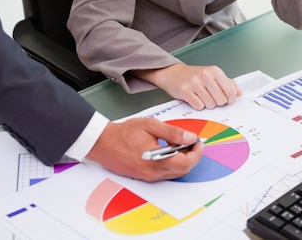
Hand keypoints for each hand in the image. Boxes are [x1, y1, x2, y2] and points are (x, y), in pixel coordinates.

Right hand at [86, 117, 202, 180]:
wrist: (103, 143)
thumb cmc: (124, 133)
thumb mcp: (150, 125)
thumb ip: (172, 132)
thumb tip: (189, 137)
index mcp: (156, 160)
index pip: (186, 163)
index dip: (196, 153)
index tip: (198, 142)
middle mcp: (153, 173)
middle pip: (182, 171)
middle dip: (191, 157)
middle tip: (192, 142)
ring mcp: (148, 177)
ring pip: (174, 173)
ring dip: (182, 160)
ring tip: (180, 144)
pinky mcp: (144, 177)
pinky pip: (165, 173)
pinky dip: (172, 163)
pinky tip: (168, 150)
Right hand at [140, 64, 241, 109]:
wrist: (173, 73)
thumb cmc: (194, 75)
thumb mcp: (212, 75)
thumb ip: (227, 83)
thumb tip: (239, 93)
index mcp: (214, 71)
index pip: (230, 91)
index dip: (230, 99)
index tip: (226, 99)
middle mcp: (205, 75)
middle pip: (221, 100)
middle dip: (217, 102)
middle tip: (211, 97)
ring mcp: (195, 83)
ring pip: (210, 105)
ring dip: (207, 104)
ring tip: (201, 96)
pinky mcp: (186, 91)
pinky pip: (199, 106)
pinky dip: (198, 105)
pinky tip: (194, 98)